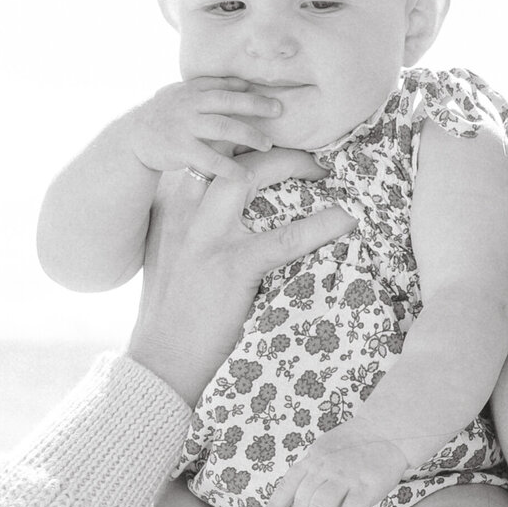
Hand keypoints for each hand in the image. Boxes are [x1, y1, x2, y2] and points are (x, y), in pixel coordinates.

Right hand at [125, 78, 286, 176]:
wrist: (133, 137)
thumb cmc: (164, 115)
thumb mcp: (181, 95)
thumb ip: (208, 88)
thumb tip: (242, 83)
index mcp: (192, 91)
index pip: (224, 86)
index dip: (248, 89)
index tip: (272, 94)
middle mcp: (189, 105)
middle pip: (227, 102)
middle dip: (255, 105)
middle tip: (279, 110)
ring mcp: (185, 126)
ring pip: (222, 128)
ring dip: (249, 136)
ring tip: (268, 145)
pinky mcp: (181, 149)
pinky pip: (210, 160)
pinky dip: (231, 169)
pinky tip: (247, 176)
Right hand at [127, 151, 354, 404]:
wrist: (160, 362)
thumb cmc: (172, 315)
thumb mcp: (172, 257)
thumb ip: (193, 229)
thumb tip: (232, 217)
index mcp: (171, 208)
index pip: (208, 155)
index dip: (243, 144)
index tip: (272, 147)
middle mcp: (185, 212)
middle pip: (229, 153)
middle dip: (272, 147)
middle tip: (308, 159)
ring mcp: (208, 236)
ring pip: (253, 176)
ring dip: (294, 165)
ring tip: (327, 174)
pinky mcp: (232, 266)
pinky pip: (285, 238)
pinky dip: (321, 225)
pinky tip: (347, 219)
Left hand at [262, 420, 413, 506]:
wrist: (388, 430)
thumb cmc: (356, 444)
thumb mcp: (325, 450)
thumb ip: (312, 472)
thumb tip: (298, 502)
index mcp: (313, 459)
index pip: (288, 484)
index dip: (275, 506)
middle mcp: (324, 467)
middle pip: (302, 502)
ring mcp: (345, 476)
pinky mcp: (366, 486)